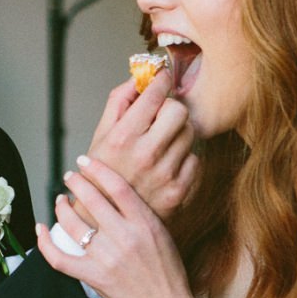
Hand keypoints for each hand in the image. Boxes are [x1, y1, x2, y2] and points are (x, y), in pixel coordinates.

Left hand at [34, 155, 196, 297]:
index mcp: (144, 223)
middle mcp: (124, 237)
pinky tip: (40, 228)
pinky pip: (59, 257)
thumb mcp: (163, 236)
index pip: (116, 186)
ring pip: (73, 223)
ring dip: (61, 208)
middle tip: (70, 177)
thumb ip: (141, 215)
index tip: (85, 162)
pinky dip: (45, 242)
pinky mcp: (93, 276)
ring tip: (60, 201)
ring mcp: (106, 257)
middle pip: (92, 199)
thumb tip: (119, 196)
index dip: (97, 169)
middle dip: (76, 183)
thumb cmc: (169, 274)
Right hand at [76, 68, 197, 224]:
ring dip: (178, 133)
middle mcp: (145, 155)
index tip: (162, 78)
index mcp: (123, 138)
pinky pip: (195, 159)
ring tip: (161, 144)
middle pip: (180, 110)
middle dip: (171, 108)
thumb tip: (141, 76)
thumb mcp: (101, 134)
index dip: (161, 80)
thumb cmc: (101, 174)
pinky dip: (183, 159)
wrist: (104, 221)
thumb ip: (120, 101)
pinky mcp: (179, 191)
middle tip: (160, 116)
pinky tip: (166, 165)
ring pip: (190, 133)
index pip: (155, 94)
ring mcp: (165, 175)